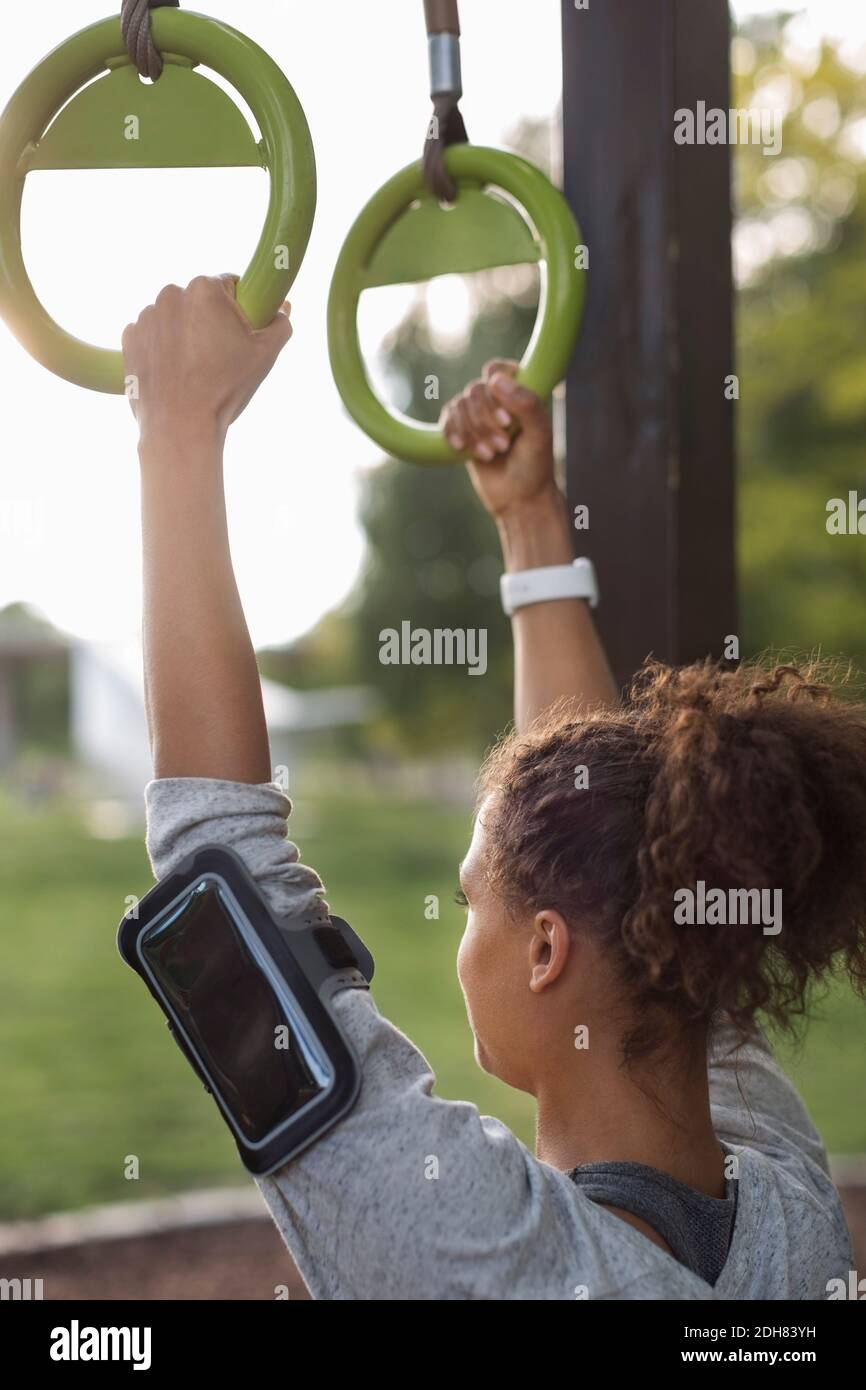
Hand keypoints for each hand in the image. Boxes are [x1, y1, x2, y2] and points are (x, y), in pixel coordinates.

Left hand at [122, 274, 291, 442]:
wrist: (180, 426)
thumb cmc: (224, 389)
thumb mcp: (265, 355)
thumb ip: (280, 324)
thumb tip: (282, 309)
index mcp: (205, 288)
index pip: (229, 285)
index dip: (239, 309)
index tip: (240, 333)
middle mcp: (171, 293)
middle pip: (199, 301)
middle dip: (210, 321)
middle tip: (219, 357)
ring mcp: (147, 315)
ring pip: (175, 317)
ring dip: (185, 333)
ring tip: (196, 369)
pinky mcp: (130, 337)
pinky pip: (153, 335)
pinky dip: (163, 348)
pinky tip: (175, 371)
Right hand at [441, 360, 555, 518]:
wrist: (518, 498)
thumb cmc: (534, 465)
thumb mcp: (539, 435)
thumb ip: (527, 404)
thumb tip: (495, 380)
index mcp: (520, 392)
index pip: (497, 370)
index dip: (495, 389)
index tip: (506, 419)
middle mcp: (497, 399)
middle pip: (474, 389)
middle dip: (484, 420)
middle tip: (502, 446)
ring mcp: (478, 415)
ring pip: (459, 405)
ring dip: (472, 431)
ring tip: (489, 455)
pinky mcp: (462, 431)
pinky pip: (447, 419)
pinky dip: (452, 432)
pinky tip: (460, 448)